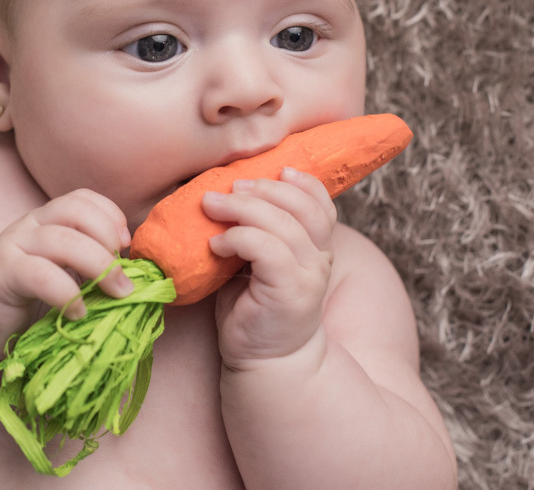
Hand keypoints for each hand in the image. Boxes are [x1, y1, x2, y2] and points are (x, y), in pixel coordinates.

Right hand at [0, 189, 132, 362]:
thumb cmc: (22, 298)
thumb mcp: (60, 273)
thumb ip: (87, 265)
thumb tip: (134, 274)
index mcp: (46, 220)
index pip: (82, 198)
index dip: (111, 216)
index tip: (126, 247)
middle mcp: (29, 225)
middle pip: (76, 212)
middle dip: (109, 241)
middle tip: (125, 278)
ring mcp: (13, 246)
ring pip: (62, 240)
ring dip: (99, 266)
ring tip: (116, 294)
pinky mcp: (0, 274)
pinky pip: (39, 274)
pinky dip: (67, 293)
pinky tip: (79, 312)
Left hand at [201, 167, 336, 368]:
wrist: (268, 363)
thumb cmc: (255, 309)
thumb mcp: (259, 263)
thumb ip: (259, 232)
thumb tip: (227, 193)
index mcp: (317, 249)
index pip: (321, 204)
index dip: (302, 183)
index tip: (276, 169)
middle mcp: (320, 260)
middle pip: (301, 207)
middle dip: (262, 188)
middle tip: (229, 187)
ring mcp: (308, 277)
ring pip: (282, 224)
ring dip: (243, 208)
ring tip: (212, 206)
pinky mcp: (289, 292)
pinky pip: (266, 250)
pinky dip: (238, 237)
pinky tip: (217, 245)